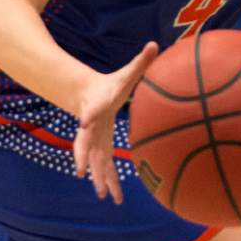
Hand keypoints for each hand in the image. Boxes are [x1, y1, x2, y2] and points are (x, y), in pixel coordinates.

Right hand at [73, 41, 158, 201]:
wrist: (92, 94)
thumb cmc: (112, 84)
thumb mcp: (127, 73)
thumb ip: (141, 61)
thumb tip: (156, 44)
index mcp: (98, 106)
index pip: (91, 111)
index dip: (88, 116)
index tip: (84, 123)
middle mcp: (92, 126)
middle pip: (86, 144)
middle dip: (85, 159)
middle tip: (85, 174)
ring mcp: (93, 138)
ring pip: (93, 160)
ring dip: (98, 177)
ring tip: (103, 196)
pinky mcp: (98, 146)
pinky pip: (102, 165)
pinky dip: (107, 179)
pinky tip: (112, 195)